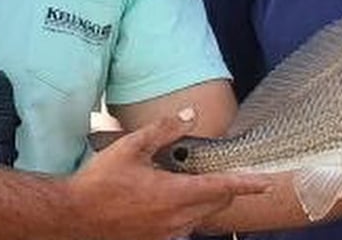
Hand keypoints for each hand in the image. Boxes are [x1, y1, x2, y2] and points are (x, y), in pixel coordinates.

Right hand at [69, 109, 270, 239]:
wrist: (74, 216)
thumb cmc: (101, 180)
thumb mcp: (132, 146)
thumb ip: (164, 129)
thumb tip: (190, 114)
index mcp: (174, 195)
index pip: (222, 188)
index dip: (247, 184)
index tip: (267, 182)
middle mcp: (176, 220)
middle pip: (216, 204)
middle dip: (225, 188)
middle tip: (222, 170)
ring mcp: (166, 236)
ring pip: (200, 218)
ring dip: (204, 201)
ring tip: (190, 182)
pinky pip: (183, 230)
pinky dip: (187, 214)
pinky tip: (171, 202)